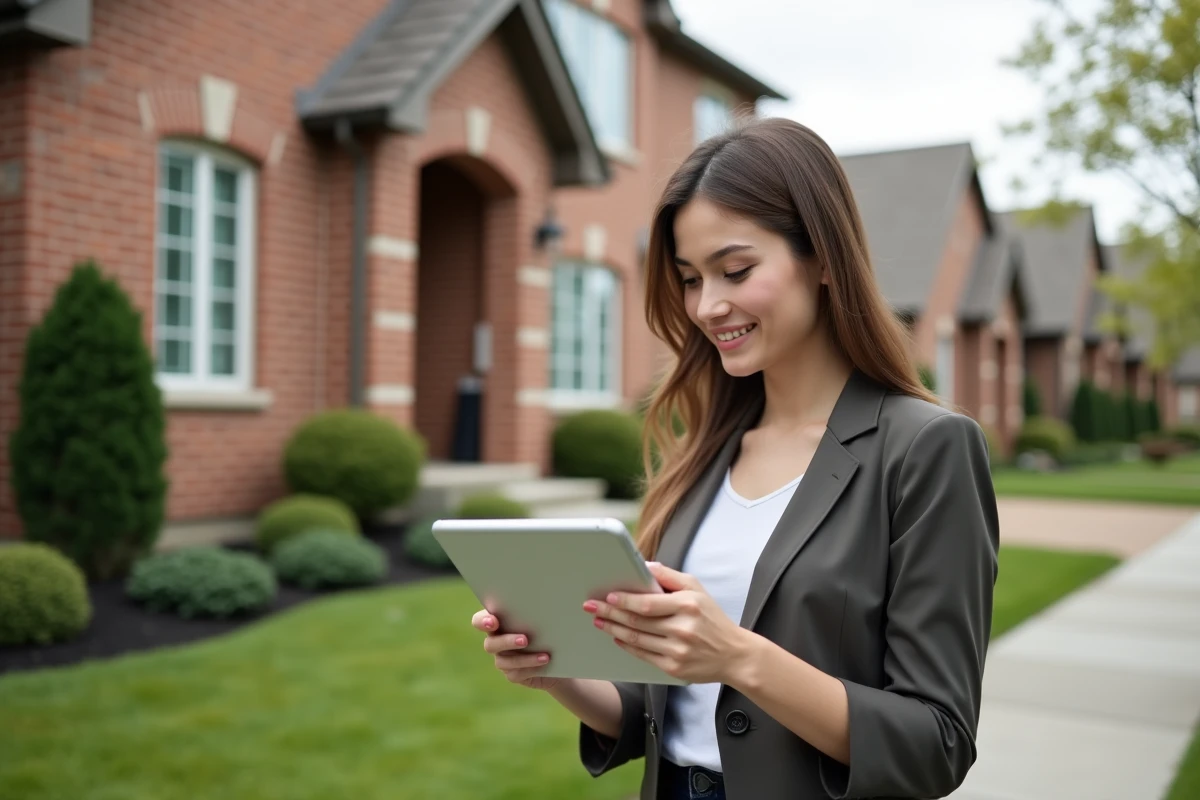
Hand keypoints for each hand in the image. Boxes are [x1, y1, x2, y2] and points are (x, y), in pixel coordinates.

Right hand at [471, 609, 562, 690]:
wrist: (560, 653)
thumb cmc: (550, 626)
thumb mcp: (546, 614)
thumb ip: (538, 605)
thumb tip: (549, 590)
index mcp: (498, 621)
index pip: (479, 620)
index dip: (483, 621)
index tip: (494, 621)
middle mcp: (496, 640)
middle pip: (491, 643)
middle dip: (506, 641)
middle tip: (524, 639)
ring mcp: (503, 659)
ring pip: (503, 660)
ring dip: (523, 657)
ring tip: (544, 655)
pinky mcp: (513, 674)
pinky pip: (516, 673)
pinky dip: (531, 667)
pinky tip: (545, 662)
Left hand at [584, 562, 753, 684]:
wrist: (734, 655)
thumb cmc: (712, 618)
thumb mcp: (697, 590)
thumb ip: (671, 577)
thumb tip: (646, 566)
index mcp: (687, 606)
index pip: (647, 603)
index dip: (624, 600)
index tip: (607, 595)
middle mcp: (682, 629)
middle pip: (637, 621)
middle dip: (610, 613)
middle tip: (591, 606)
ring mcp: (677, 651)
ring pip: (636, 639)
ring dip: (612, 629)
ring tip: (598, 620)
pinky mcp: (673, 668)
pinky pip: (643, 655)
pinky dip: (626, 645)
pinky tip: (615, 637)